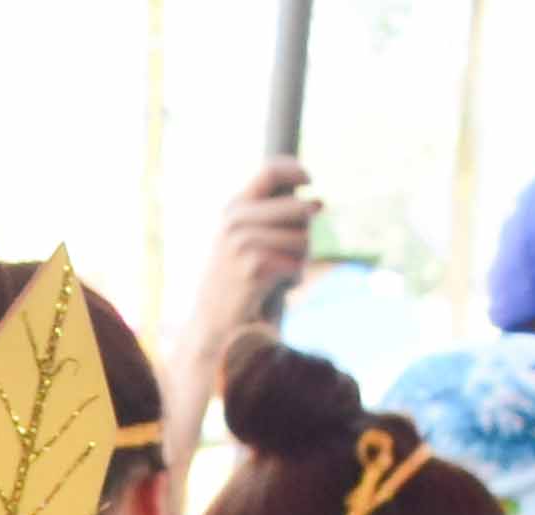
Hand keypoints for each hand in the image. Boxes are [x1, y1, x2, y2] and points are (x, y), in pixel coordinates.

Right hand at [169, 160, 322, 419]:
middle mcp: (235, 221)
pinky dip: (295, 277)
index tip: (310, 182)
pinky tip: (279, 287)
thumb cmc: (241, 281)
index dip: (297, 171)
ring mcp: (242, 242)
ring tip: (281, 273)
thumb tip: (318, 203)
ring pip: (302, 237)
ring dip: (301, 259)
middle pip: (298, 207)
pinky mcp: (253, 266)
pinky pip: (296, 262)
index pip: (271, 170)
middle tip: (293, 251)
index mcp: (234, 208)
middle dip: (306, 231)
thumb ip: (276, 217)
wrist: (216, 325)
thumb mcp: (251, 240)